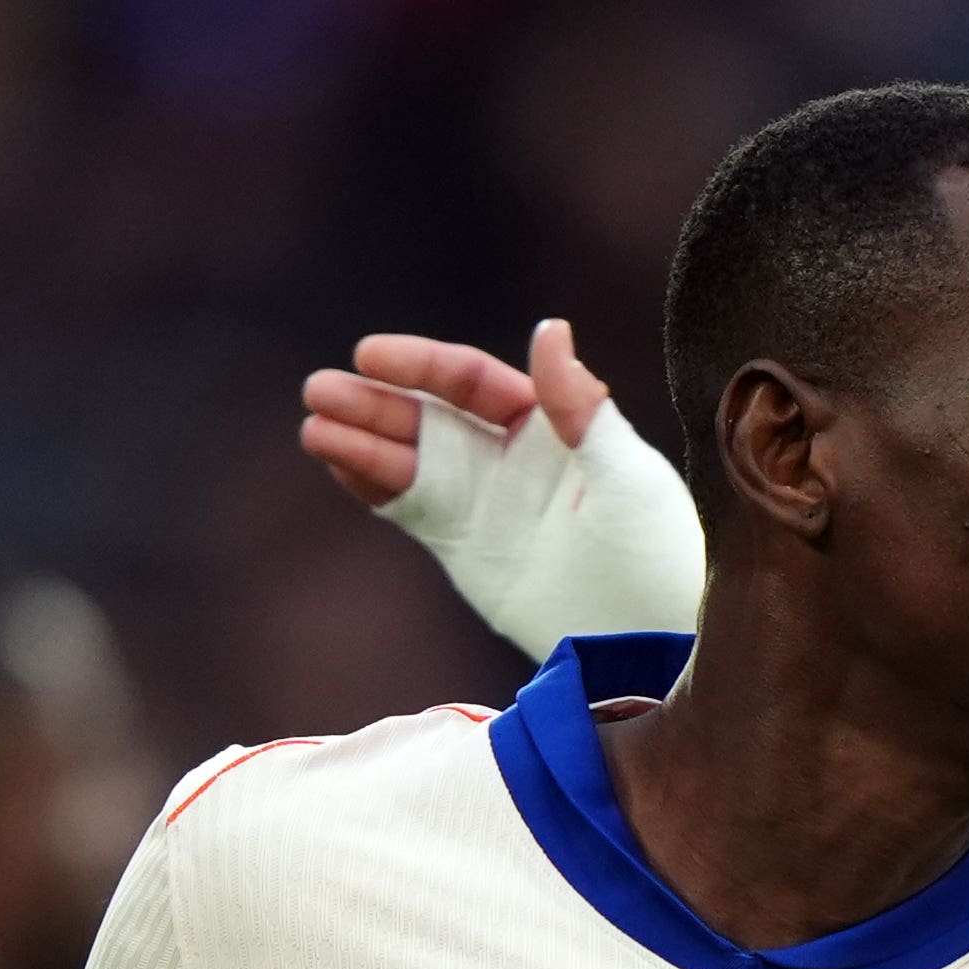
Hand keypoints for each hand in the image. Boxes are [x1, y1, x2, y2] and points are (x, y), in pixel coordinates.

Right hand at [299, 319, 706, 664]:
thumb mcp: (623, 475)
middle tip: (318, 390)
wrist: (652, 640)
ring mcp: (482, 502)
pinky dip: (371, 485)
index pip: (471, 381)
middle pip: (427, 414)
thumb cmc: (655, 551)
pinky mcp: (463, 548)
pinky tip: (336, 464)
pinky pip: (407, 507)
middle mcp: (508, 456)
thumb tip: (549, 328)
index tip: (371, 355)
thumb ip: (580, 409)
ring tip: (313, 429)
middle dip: (373, 402)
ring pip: (408, 458)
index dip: (421, 366)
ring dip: (359, 441)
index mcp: (548, 425)